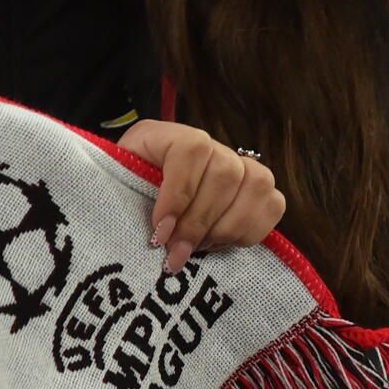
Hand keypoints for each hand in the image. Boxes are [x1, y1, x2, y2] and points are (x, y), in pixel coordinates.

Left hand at [118, 120, 284, 274]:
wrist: (142, 196)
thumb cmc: (125, 191)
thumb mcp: (116, 183)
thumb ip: (124, 188)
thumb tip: (146, 225)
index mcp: (169, 135)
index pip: (191, 151)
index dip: (178, 195)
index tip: (159, 233)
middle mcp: (210, 144)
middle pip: (225, 174)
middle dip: (199, 223)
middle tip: (176, 254)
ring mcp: (239, 164)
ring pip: (256, 187)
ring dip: (225, 229)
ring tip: (196, 251)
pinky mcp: (260, 190)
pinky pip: (273, 205)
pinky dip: (249, 232)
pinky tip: (220, 245)